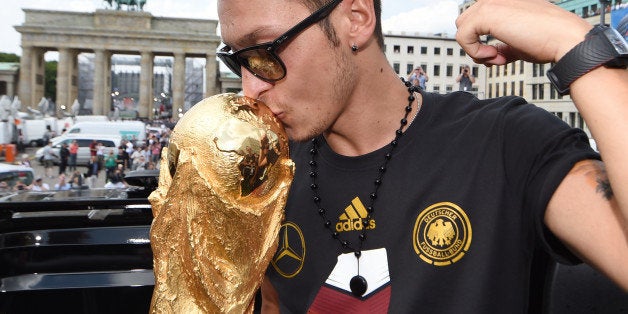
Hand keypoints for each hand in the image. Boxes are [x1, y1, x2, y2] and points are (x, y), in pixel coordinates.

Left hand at [455, 0, 591, 65]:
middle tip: (497, 57)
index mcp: (505, 2)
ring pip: (462, 28)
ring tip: (496, 57)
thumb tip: (490, 54)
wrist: (565, 39)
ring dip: (475, 49)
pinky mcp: (486, 13)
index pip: (478, 19)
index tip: (499, 54)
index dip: (482, 40)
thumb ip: (502, 45)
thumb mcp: (518, 43)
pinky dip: (474, 52)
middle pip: (466, 22)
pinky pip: (462, 36)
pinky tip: (494, 56)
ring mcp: (491, 2)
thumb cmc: (549, 40)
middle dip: (476, 44)